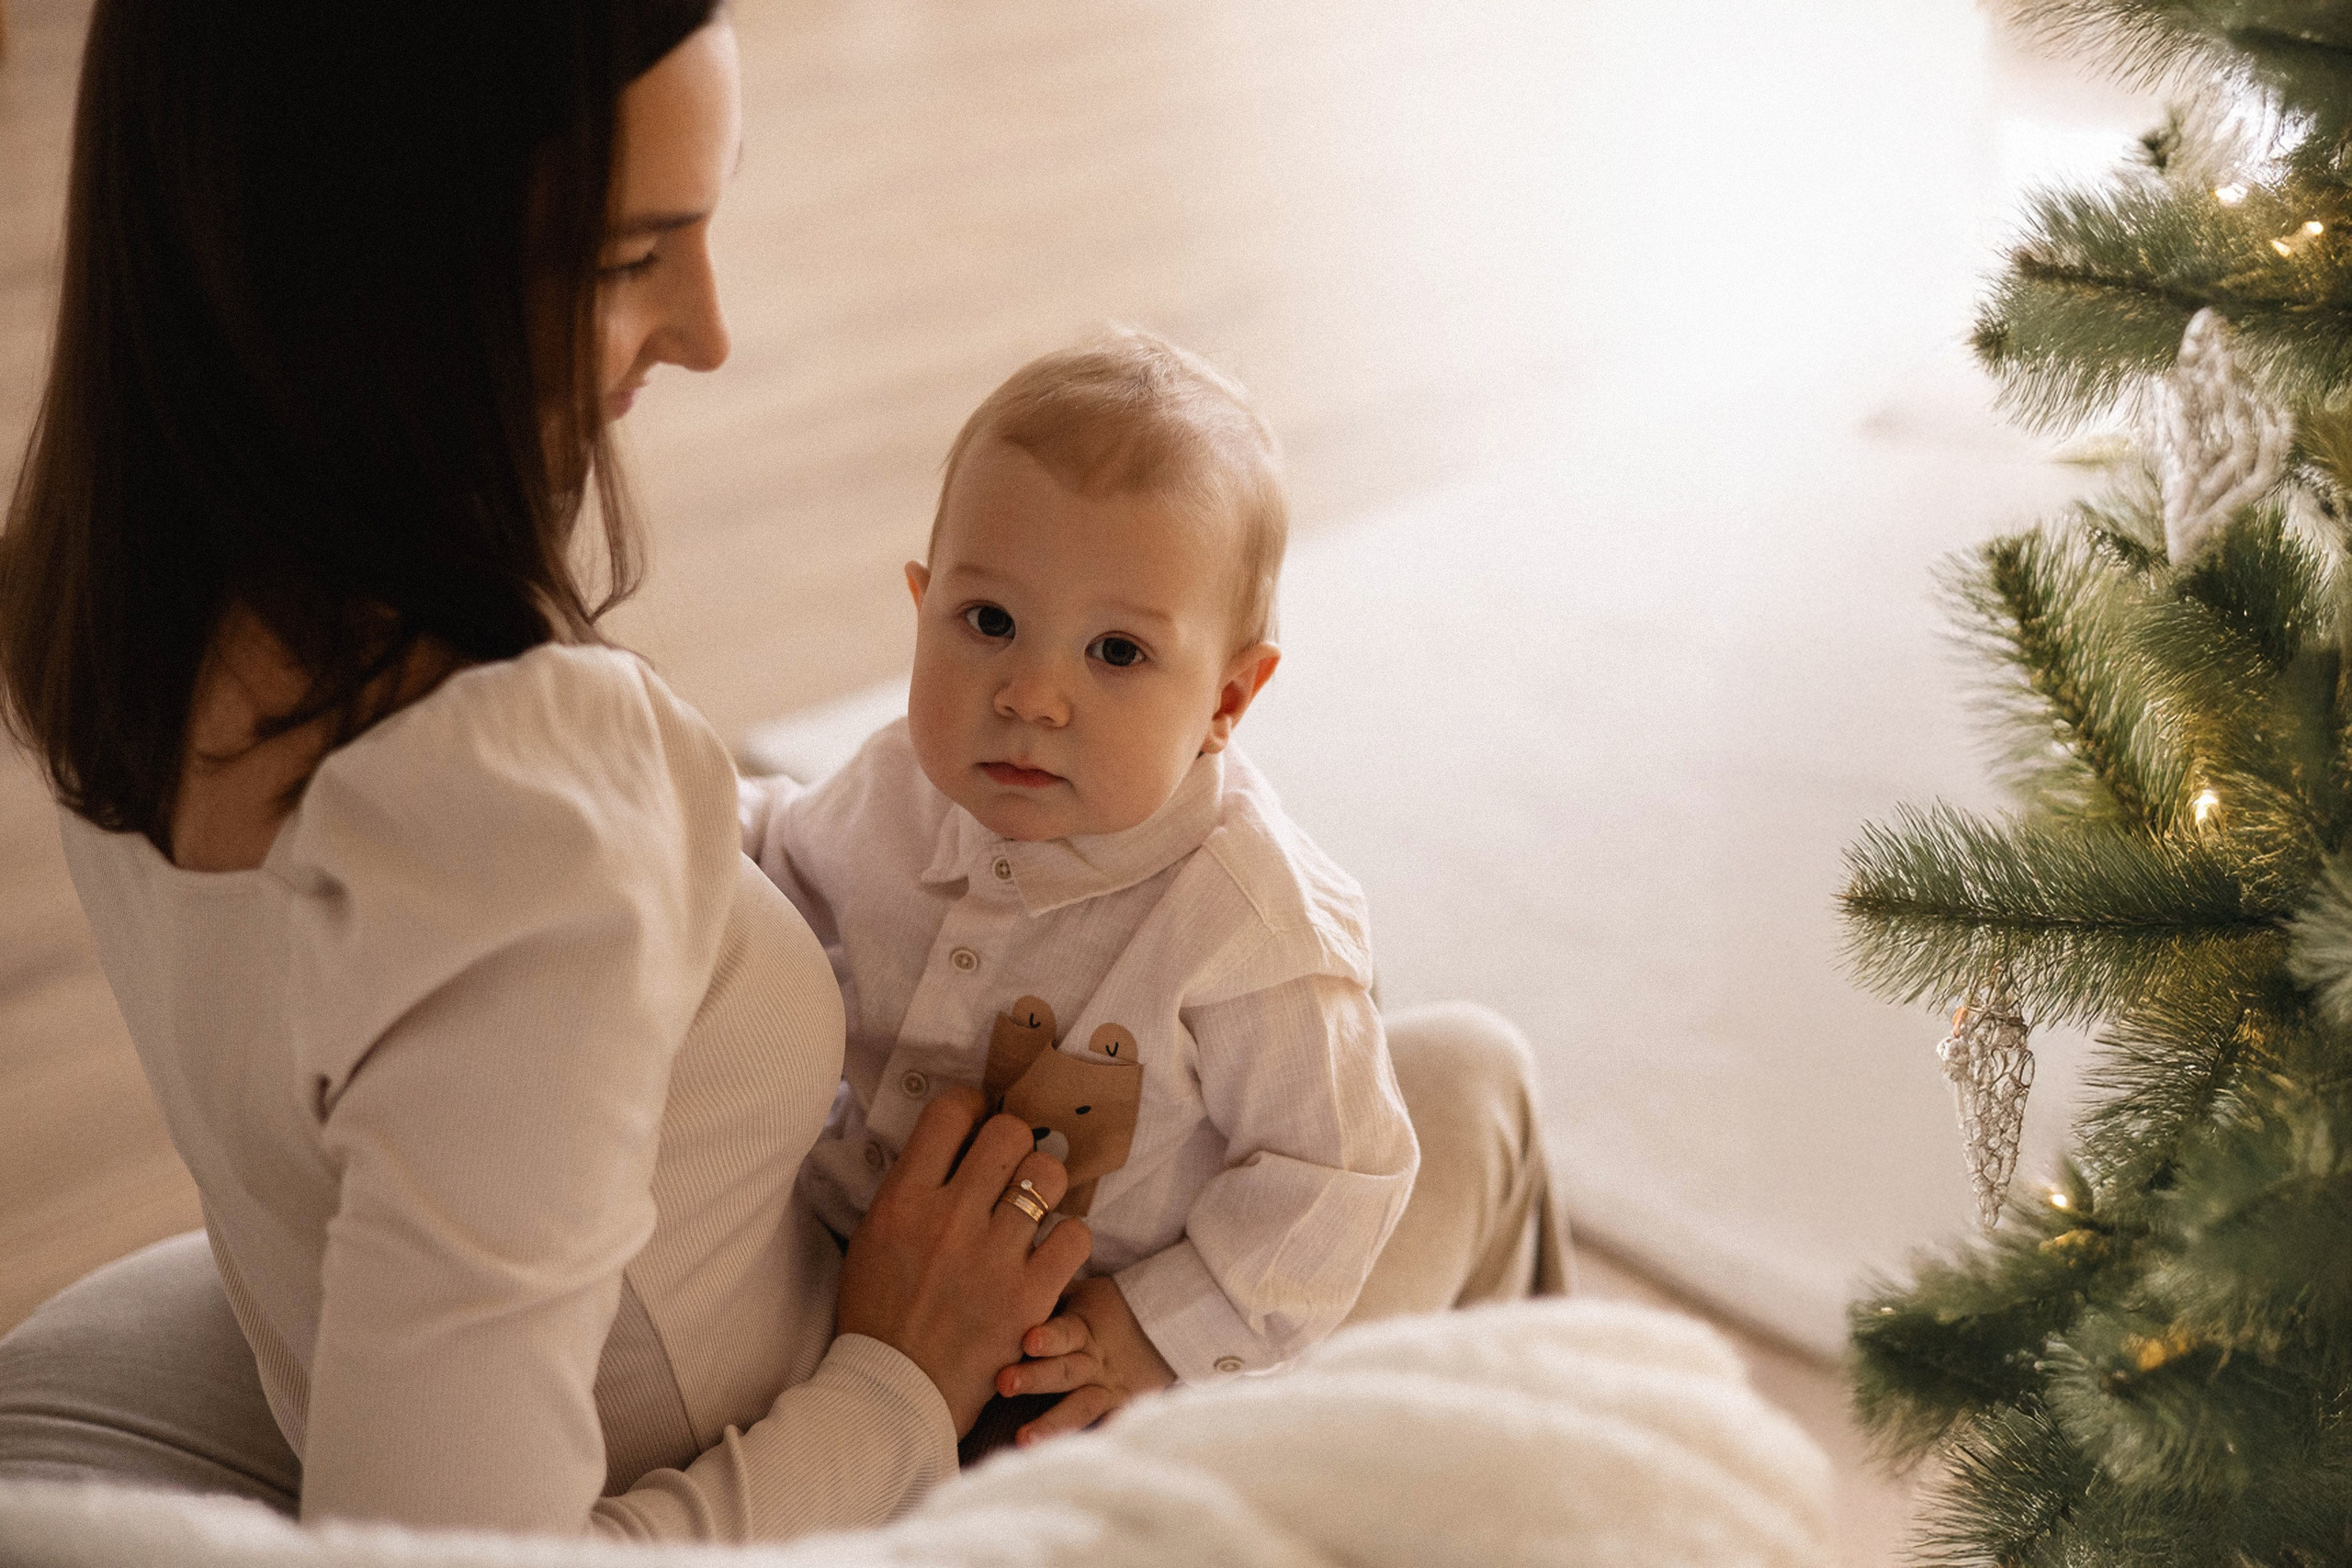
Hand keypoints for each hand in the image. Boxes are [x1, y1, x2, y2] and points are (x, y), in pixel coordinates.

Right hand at [837, 1088, 1093, 1435]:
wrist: (893, 1393)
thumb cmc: (879, 1315)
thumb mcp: (872, 1237)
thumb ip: (910, 1187)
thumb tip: (947, 1140)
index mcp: (904, 1199)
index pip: (950, 1112)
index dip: (973, 1106)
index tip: (978, 1124)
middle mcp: (950, 1217)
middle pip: (1009, 1132)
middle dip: (1015, 1142)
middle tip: (1010, 1168)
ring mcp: (993, 1256)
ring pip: (1048, 1174)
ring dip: (1046, 1185)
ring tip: (1036, 1206)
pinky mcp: (1029, 1295)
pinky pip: (1076, 1233)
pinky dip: (1069, 1238)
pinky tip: (1051, 1251)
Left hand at [995, 1273, 1176, 1444]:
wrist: (1169, 1327)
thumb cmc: (1108, 1308)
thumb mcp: (1083, 1294)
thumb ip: (1051, 1296)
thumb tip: (1005, 1281)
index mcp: (1082, 1329)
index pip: (1064, 1332)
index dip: (1048, 1337)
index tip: (1028, 1340)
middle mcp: (1093, 1362)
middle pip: (1063, 1371)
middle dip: (1035, 1378)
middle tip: (1004, 1383)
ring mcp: (1108, 1390)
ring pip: (1079, 1407)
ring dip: (1051, 1424)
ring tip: (1024, 1440)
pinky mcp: (1121, 1411)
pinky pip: (1106, 1429)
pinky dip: (1092, 1443)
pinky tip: (1069, 1464)